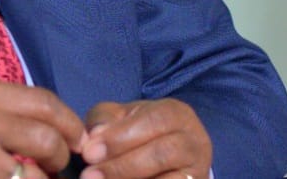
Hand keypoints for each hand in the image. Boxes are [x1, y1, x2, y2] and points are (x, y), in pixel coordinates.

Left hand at [80, 99, 211, 178]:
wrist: (169, 149)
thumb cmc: (139, 128)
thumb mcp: (121, 115)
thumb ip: (105, 119)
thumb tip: (94, 136)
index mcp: (176, 113)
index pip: (151, 122)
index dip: (119, 138)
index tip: (89, 153)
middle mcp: (194, 141)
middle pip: (161, 154)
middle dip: (121, 166)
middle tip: (89, 175)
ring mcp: (198, 170)